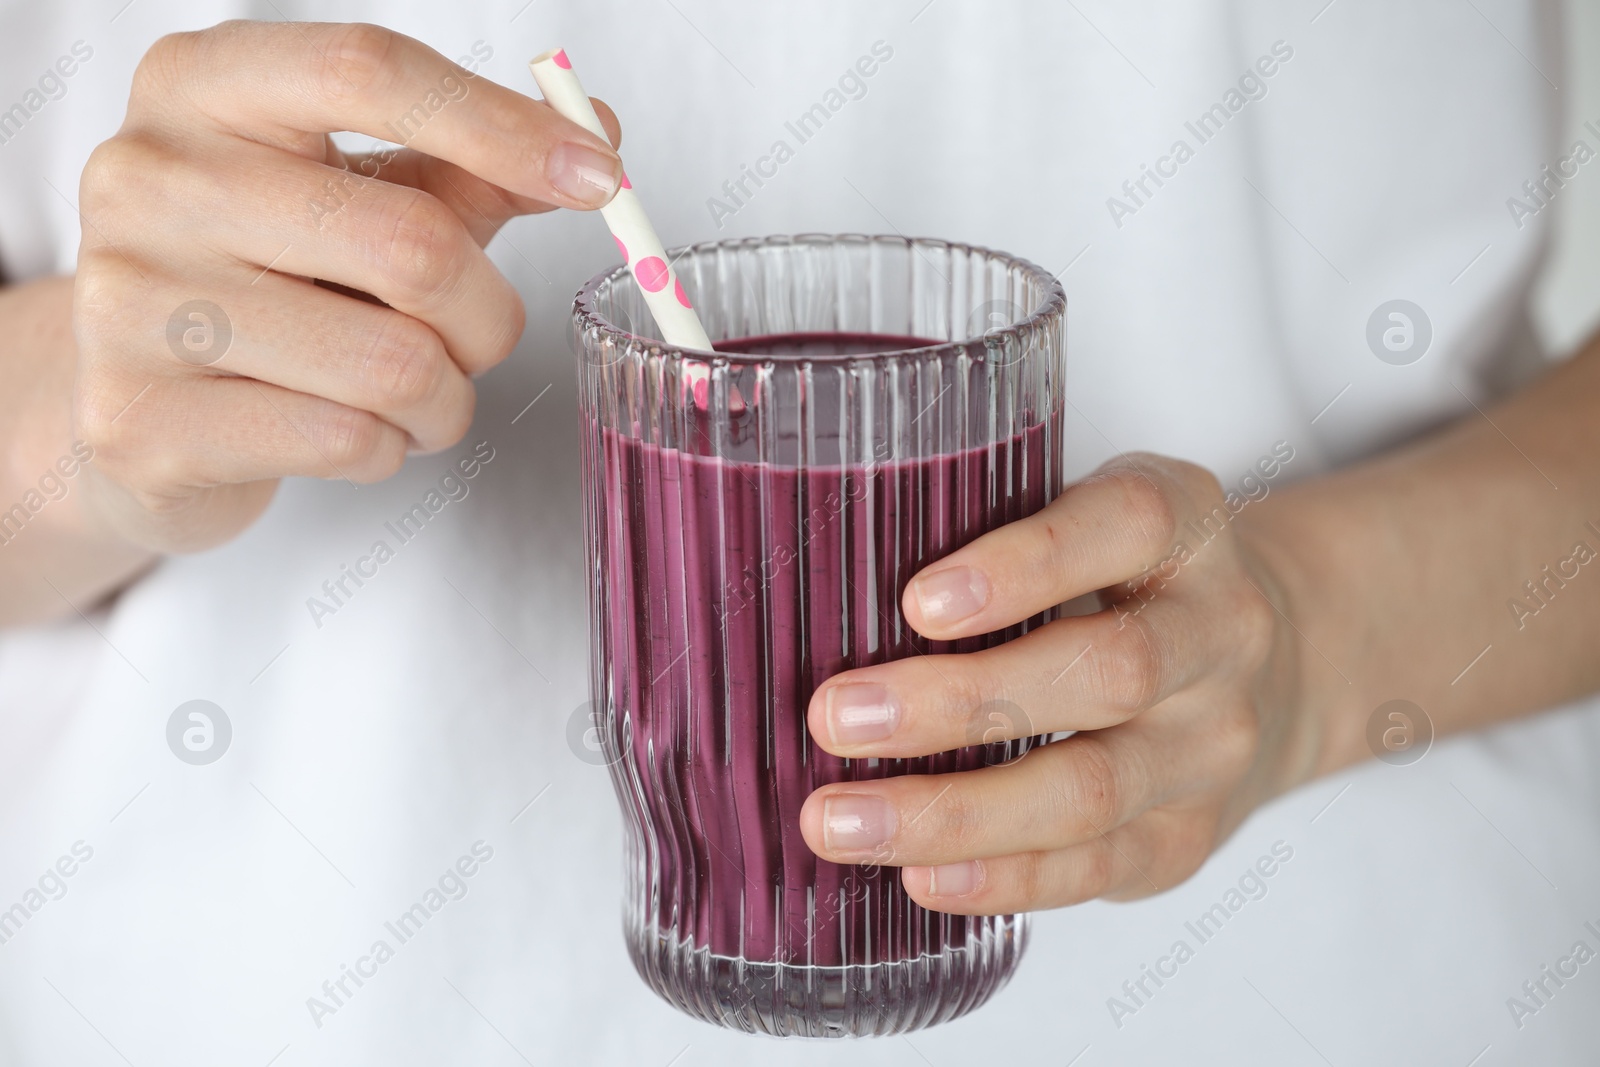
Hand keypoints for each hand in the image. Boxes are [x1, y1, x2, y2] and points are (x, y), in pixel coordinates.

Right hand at [73, 21, 621, 551]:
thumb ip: (469, 165)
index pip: (368, 71)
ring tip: (415, 394)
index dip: (502, 128)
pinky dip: (388, 449)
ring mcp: (128, 303)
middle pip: (410, 243)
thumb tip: (592, 133)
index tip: (598, 179)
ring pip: (392, 364)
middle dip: (488, 317)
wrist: (141, 401)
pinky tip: (353, 431)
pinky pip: (345, 442)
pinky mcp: (139, 422)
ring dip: (445, 399)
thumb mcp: (362, 195)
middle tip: (477, 337)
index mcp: (203, 88)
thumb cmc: (270, 279)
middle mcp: (147, 178)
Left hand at [800, 455, 1317, 912]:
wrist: (1271, 676)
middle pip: (1107, 671)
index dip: (1027, 562)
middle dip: (959, 702)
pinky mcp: (1189, 836)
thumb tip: (826, 601)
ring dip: (953, 811)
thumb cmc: (1125, 588)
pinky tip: (919, 876)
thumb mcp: (1089, 528)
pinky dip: (1003, 878)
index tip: (916, 601)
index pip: (1130, 525)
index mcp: (1187, 531)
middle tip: (836, 716)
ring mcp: (1212, 746)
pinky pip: (1097, 869)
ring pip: (1094, 788)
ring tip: (839, 820)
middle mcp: (1220, 635)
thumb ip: (995, 542)